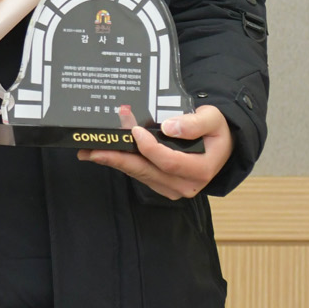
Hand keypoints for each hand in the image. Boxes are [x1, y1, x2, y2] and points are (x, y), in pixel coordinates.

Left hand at [77, 105, 232, 199]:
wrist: (218, 144)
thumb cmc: (214, 130)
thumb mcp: (212, 120)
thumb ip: (194, 124)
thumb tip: (169, 127)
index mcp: (200, 170)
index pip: (169, 162)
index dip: (149, 148)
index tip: (136, 131)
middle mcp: (185, 184)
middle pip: (147, 171)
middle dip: (119, 159)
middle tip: (94, 149)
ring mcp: (171, 187)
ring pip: (139, 173)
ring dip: (115, 160)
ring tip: (91, 150)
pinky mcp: (160, 185)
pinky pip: (139, 174)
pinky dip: (122, 162)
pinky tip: (104, 152)